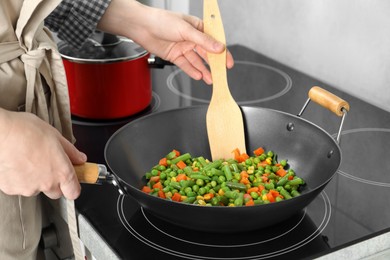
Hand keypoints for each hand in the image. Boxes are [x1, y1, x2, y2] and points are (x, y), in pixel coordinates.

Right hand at [0, 109, 85, 199]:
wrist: (0, 134)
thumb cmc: (26, 131)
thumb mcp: (56, 136)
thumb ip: (70, 151)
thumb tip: (80, 158)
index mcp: (61, 172)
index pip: (73, 192)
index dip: (73, 187)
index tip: (71, 181)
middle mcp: (46, 184)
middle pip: (55, 192)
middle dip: (54, 182)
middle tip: (47, 165)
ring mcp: (28, 188)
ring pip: (35, 189)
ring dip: (34, 179)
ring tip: (28, 160)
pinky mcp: (11, 189)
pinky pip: (18, 186)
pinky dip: (18, 178)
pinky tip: (16, 163)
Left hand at [98, 0, 233, 84]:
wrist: (141, 26)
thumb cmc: (161, 20)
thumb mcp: (185, 29)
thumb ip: (203, 41)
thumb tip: (218, 47)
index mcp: (197, 27)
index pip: (213, 41)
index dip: (222, 52)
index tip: (228, 62)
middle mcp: (191, 38)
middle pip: (206, 53)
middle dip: (214, 65)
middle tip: (221, 74)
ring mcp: (183, 47)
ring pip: (197, 61)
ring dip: (204, 70)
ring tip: (211, 79)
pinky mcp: (175, 56)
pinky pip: (186, 65)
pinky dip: (192, 71)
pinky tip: (198, 76)